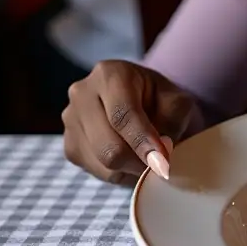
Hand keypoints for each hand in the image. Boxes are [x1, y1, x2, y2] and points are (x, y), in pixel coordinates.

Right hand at [62, 60, 201, 185]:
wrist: (141, 98)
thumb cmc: (160, 98)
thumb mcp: (176, 100)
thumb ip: (173, 121)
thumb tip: (160, 153)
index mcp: (110, 74)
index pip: (123, 114)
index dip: (143, 141)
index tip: (161, 162)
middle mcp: (82, 95)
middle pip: (109, 146)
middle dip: (140, 161)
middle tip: (163, 165)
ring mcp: (71, 121)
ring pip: (103, 163)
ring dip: (133, 168)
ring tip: (149, 156)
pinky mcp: (70, 146)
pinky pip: (98, 172)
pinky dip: (122, 172)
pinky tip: (133, 156)